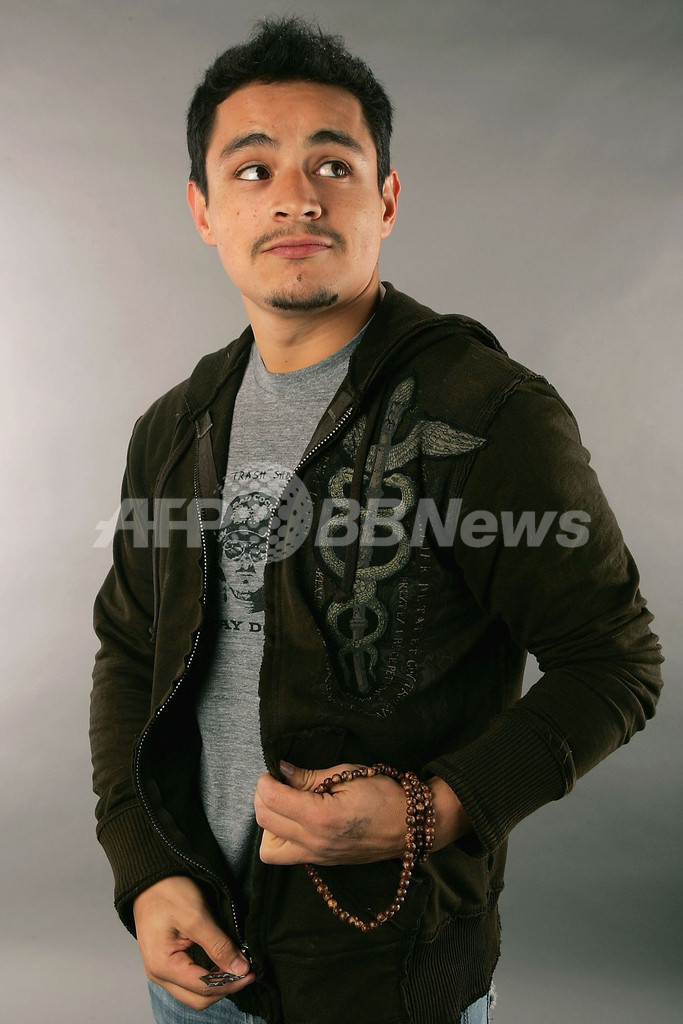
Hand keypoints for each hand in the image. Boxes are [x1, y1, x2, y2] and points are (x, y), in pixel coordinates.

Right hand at [132, 875, 254, 1009]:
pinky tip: (222, 962)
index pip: (203, 988)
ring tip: (237, 966)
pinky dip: (209, 976)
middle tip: (247, 971)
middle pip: (198, 998)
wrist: (150, 879)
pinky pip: (190, 980)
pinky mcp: (168, 963)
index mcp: (162, 966)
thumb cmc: (168, 892)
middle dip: (225, 988)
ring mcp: (162, 971)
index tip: (251, 972)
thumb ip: (219, 946)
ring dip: (218, 984)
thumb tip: (240, 969)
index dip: (231, 983)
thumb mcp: (196, 916)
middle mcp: (159, 975)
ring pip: (194, 993)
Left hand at [254, 762, 470, 865]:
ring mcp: (317, 857)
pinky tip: (297, 819)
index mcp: (321, 817)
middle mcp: (314, 843)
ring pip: (269, 849)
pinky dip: (282, 837)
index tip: (273, 772)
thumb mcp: (347, 775)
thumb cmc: (383, 794)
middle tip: (278, 784)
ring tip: (286, 806)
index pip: (272, 801)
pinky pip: (287, 855)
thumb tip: (282, 771)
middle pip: (265, 822)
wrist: (409, 827)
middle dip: (263, 798)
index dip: (266, 782)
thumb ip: (310, 776)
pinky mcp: (321, 864)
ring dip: (269, 824)